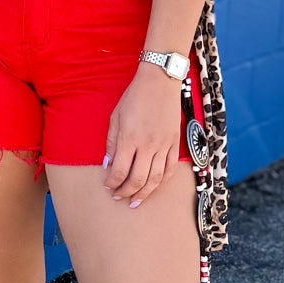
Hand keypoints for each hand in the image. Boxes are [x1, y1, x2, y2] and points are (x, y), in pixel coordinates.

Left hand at [103, 62, 182, 206]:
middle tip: (119, 197)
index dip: (112, 183)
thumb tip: (108, 165)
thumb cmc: (134, 97)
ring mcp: (163, 145)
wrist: (160, 82)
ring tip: (135, 200)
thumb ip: (112, 143)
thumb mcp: (115, 117)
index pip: (119, 171)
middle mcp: (147, 145)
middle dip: (126, 192)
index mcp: (129, 138)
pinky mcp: (175, 143)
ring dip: (144, 193)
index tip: (108, 187)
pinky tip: (154, 187)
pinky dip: (162, 181)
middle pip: (137, 179)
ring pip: (155, 179)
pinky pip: (170, 168)